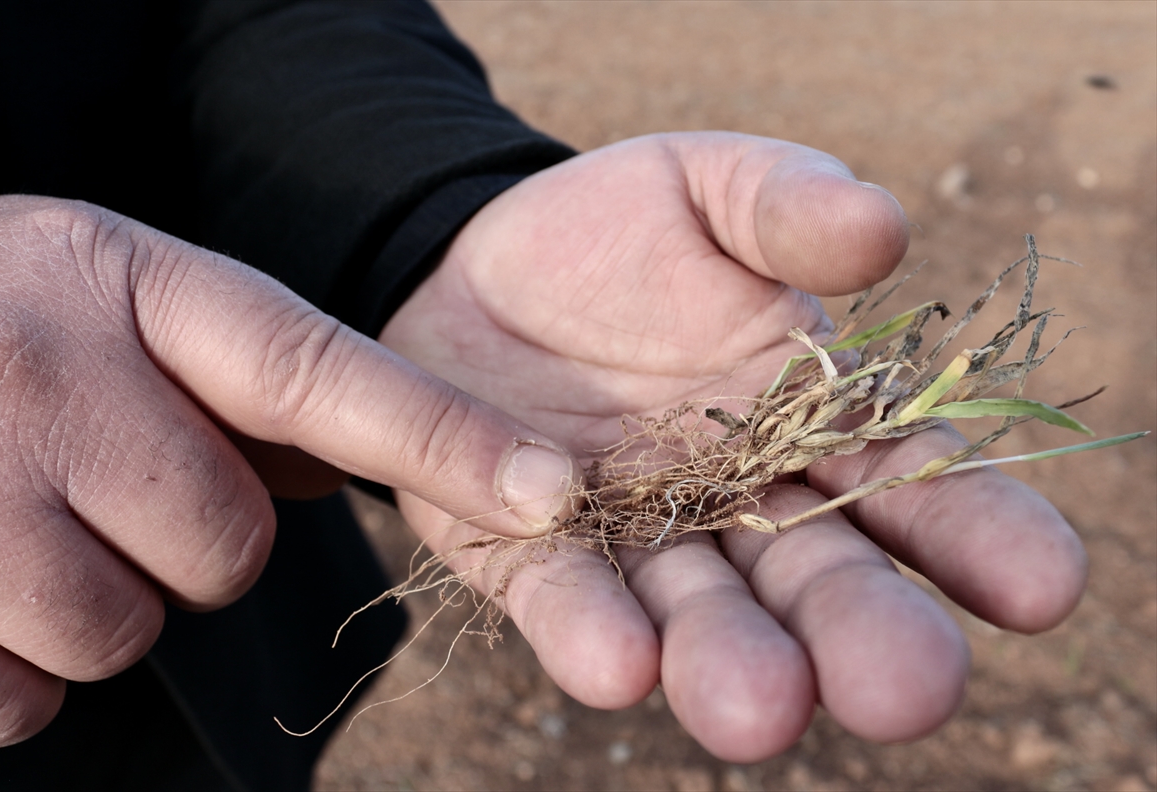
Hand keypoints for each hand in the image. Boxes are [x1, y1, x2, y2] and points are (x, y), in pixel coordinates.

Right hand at [0, 196, 579, 750]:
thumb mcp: (111, 306)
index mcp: (124, 283)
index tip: (549, 496)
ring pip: (122, 635)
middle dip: (177, 544)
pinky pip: (19, 701)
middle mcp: (42, 366)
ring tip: (13, 522)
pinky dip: (3, 668)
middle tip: (91, 482)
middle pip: (226, 552)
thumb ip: (240, 380)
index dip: (444, 442)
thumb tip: (358, 461)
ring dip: (88, 605)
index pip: (322, 375)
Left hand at [379, 133, 1087, 761]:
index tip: (1042, 587)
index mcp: (812, 423)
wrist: (473, 265)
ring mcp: (635, 536)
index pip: (912, 486)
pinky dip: (589, 630)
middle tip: (905, 690)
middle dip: (859, 633)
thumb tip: (881, 231)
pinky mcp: (529, 552)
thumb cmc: (618, 233)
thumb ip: (790, 207)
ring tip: (757, 708)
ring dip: (727, 659)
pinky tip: (617, 664)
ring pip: (695, 612)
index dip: (980, 535)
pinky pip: (563, 596)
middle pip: (814, 578)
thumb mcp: (710, 190)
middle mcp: (737, 503)